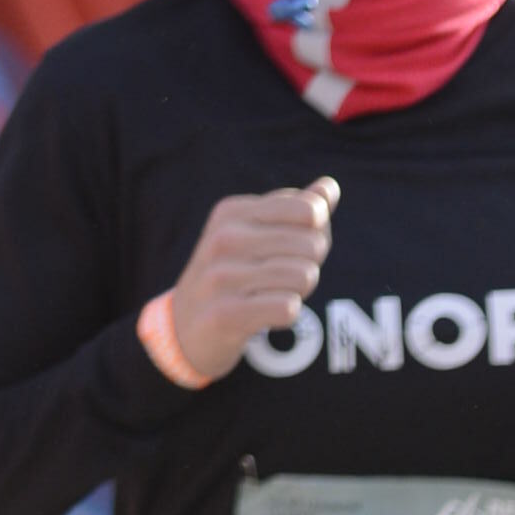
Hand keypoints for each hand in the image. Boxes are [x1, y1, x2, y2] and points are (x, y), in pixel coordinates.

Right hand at [161, 179, 340, 379]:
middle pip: (313, 245)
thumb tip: (330, 186)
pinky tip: (265, 314)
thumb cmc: (232, 275)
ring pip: (305, 276)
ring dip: (299, 292)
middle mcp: (224, 238)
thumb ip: (295, 211)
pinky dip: (287, 314)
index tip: (293, 246)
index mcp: (232, 212)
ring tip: (270, 295)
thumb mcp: (255, 234)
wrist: (184, 328)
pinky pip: (288, 308)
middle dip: (309, 264)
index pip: (308, 210)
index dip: (317, 232)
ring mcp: (222, 276)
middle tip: (279, 277)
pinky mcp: (226, 314)